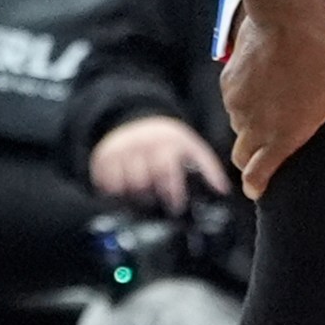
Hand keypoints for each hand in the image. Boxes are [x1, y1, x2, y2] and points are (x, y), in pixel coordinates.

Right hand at [89, 115, 229, 213]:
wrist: (138, 117)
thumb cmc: (169, 140)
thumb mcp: (192, 147)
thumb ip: (208, 168)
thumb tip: (222, 191)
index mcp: (165, 144)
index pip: (166, 169)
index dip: (172, 191)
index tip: (176, 207)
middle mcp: (140, 146)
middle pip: (141, 181)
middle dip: (150, 198)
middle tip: (155, 206)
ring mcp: (119, 152)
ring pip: (121, 184)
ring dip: (131, 198)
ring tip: (140, 202)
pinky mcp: (102, 158)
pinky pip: (104, 183)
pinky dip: (112, 194)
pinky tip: (122, 196)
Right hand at [219, 8, 324, 196]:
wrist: (287, 12)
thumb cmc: (324, 53)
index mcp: (282, 136)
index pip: (255, 175)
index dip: (256, 186)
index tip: (259, 189)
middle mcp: (253, 125)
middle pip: (243, 156)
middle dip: (253, 159)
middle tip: (269, 153)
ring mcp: (237, 102)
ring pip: (239, 126)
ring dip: (252, 126)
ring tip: (274, 111)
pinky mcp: (230, 80)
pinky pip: (234, 100)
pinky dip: (245, 100)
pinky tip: (265, 86)